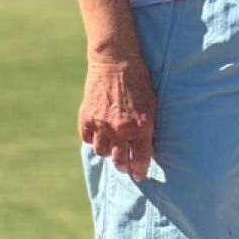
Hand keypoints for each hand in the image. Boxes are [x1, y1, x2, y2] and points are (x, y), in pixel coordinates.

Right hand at [80, 58, 156, 180]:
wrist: (116, 62)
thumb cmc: (139, 82)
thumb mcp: (152, 105)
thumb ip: (148, 127)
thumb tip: (146, 146)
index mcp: (141, 127)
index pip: (140, 158)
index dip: (140, 170)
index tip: (139, 176)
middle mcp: (121, 129)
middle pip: (119, 161)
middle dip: (124, 167)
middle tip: (126, 168)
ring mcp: (101, 124)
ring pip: (102, 152)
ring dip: (108, 152)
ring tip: (113, 148)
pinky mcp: (87, 117)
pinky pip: (88, 139)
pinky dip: (94, 140)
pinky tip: (100, 136)